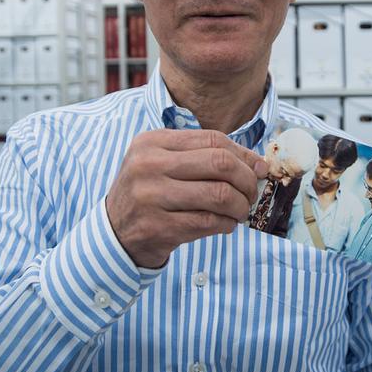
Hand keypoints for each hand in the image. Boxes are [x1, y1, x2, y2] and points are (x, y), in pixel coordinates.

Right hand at [106, 129, 267, 268]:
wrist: (113, 232)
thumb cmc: (150, 193)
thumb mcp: (165, 164)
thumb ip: (205, 157)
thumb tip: (258, 163)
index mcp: (152, 142)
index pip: (213, 139)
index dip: (244, 155)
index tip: (259, 169)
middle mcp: (148, 165)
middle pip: (219, 163)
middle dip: (246, 180)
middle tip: (251, 193)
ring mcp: (151, 196)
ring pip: (219, 194)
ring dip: (240, 206)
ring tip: (240, 211)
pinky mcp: (158, 227)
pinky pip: (209, 222)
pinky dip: (226, 224)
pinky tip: (225, 224)